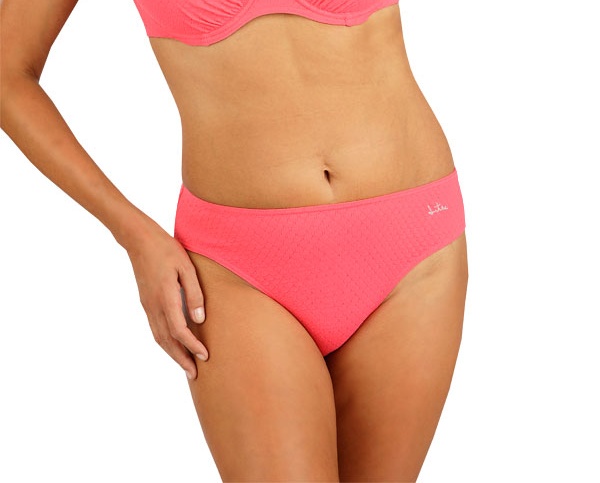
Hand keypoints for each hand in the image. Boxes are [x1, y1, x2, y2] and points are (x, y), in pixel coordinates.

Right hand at [125, 221, 207, 379]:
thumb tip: (200, 320)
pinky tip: (173, 345)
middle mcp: (154, 306)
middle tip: (195, 375)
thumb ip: (194, 294)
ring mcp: (147, 305)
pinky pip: (155, 328)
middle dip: (181, 359)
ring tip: (185, 366)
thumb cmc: (166, 250)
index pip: (180, 331)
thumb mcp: (187, 268)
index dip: (192, 346)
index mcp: (165, 297)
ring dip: (172, 354)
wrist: (138, 240)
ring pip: (159, 337)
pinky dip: (165, 342)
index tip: (205, 356)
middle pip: (167, 341)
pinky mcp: (146, 302)